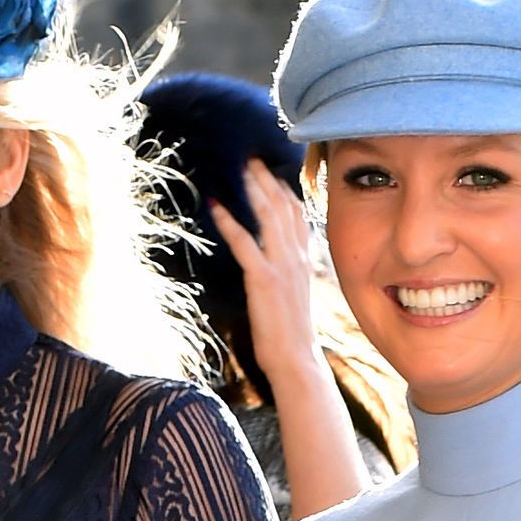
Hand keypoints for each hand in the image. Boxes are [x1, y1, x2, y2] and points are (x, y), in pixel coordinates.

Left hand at [211, 163, 328, 396]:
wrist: (298, 361)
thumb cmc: (293, 337)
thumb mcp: (295, 298)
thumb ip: (290, 274)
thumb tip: (279, 265)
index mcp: (306, 261)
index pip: (299, 216)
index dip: (286, 191)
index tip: (272, 174)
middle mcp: (297, 258)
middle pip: (285, 206)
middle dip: (268, 179)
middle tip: (251, 159)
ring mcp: (282, 266)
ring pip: (269, 215)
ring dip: (253, 188)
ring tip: (240, 168)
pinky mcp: (263, 279)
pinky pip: (244, 241)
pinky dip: (228, 221)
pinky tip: (214, 206)